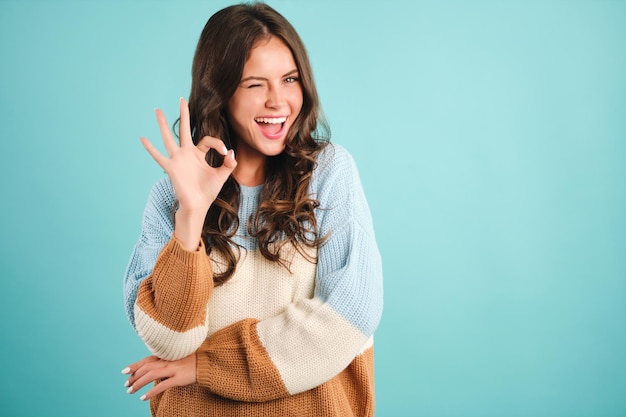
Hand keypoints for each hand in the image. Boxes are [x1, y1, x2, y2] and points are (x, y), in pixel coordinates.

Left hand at [122, 353, 196, 400]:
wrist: (207, 363)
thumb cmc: (192, 361)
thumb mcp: (177, 358)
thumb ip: (165, 361)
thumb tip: (153, 369)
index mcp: (166, 355)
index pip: (146, 360)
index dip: (135, 365)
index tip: (125, 371)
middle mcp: (167, 361)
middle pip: (146, 368)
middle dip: (134, 376)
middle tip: (126, 384)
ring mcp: (173, 369)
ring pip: (150, 375)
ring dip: (138, 384)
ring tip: (131, 391)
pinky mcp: (179, 378)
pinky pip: (162, 386)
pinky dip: (151, 392)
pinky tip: (143, 397)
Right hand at [140, 98, 236, 213]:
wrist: (198, 205)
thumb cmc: (208, 192)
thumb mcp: (221, 176)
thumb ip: (228, 164)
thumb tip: (232, 152)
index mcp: (199, 154)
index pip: (207, 140)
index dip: (218, 144)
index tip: (225, 153)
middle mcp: (187, 153)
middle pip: (184, 129)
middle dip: (184, 114)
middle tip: (181, 99)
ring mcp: (178, 159)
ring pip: (169, 138)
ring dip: (163, 124)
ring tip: (157, 110)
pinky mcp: (171, 168)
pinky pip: (159, 156)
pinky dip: (150, 148)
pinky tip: (142, 138)